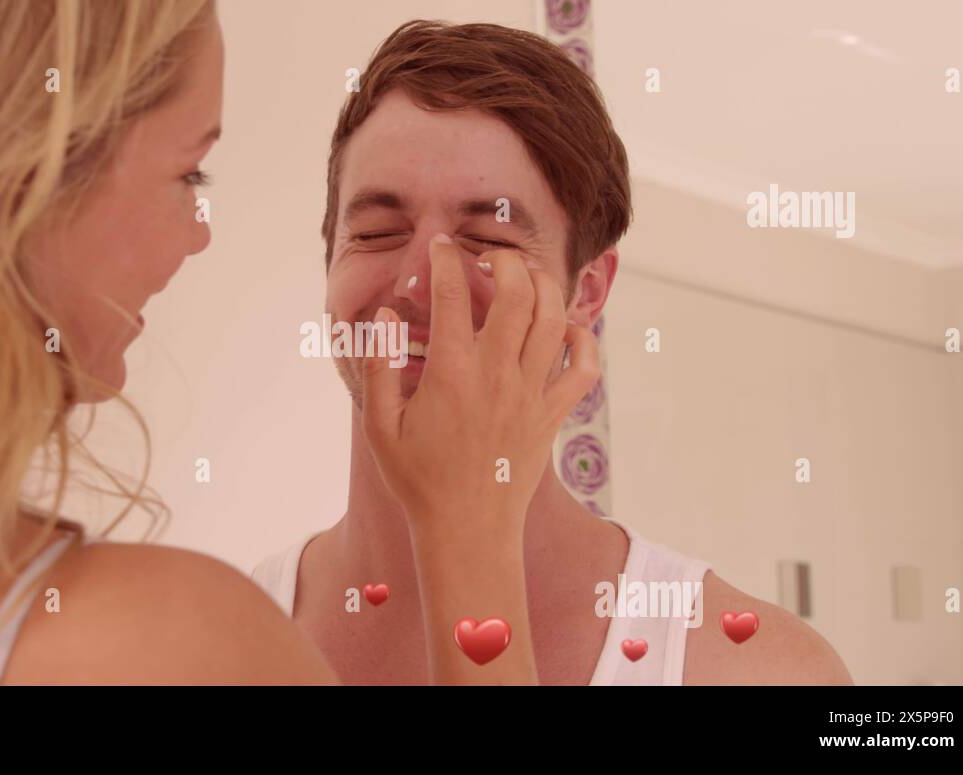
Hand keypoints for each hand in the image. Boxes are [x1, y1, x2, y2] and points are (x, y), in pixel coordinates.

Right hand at [361, 233, 600, 544]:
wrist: (467, 531)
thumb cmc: (418, 480)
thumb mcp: (379, 426)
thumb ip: (379, 366)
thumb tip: (385, 317)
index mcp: (451, 373)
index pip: (451, 294)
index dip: (446, 260)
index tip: (442, 248)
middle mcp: (497, 374)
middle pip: (517, 292)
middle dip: (505, 260)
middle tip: (489, 258)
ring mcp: (531, 394)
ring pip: (552, 319)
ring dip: (543, 285)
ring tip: (525, 276)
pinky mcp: (552, 415)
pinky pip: (583, 368)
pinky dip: (582, 339)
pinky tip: (564, 327)